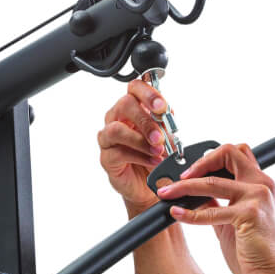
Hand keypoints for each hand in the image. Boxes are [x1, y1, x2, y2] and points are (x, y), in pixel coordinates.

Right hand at [97, 80, 173, 213]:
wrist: (152, 185)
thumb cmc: (156, 156)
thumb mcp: (167, 138)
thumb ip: (166, 125)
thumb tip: (167, 115)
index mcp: (134, 108)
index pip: (135, 88)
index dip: (148, 94)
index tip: (161, 107)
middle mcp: (117, 118)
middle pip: (125, 105)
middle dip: (145, 120)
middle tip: (160, 136)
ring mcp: (109, 138)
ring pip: (117, 129)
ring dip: (141, 140)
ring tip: (158, 150)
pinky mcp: (107, 157)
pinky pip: (118, 152)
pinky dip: (140, 156)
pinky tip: (153, 161)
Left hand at [155, 143, 274, 273]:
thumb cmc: (256, 251)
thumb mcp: (235, 219)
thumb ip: (219, 203)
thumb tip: (194, 195)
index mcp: (260, 183)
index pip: (235, 153)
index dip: (210, 157)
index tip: (189, 172)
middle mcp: (261, 184)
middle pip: (228, 152)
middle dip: (198, 162)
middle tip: (179, 176)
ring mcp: (257, 197)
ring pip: (211, 181)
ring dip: (183, 186)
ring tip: (167, 192)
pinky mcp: (249, 214)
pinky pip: (210, 210)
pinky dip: (189, 213)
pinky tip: (176, 214)